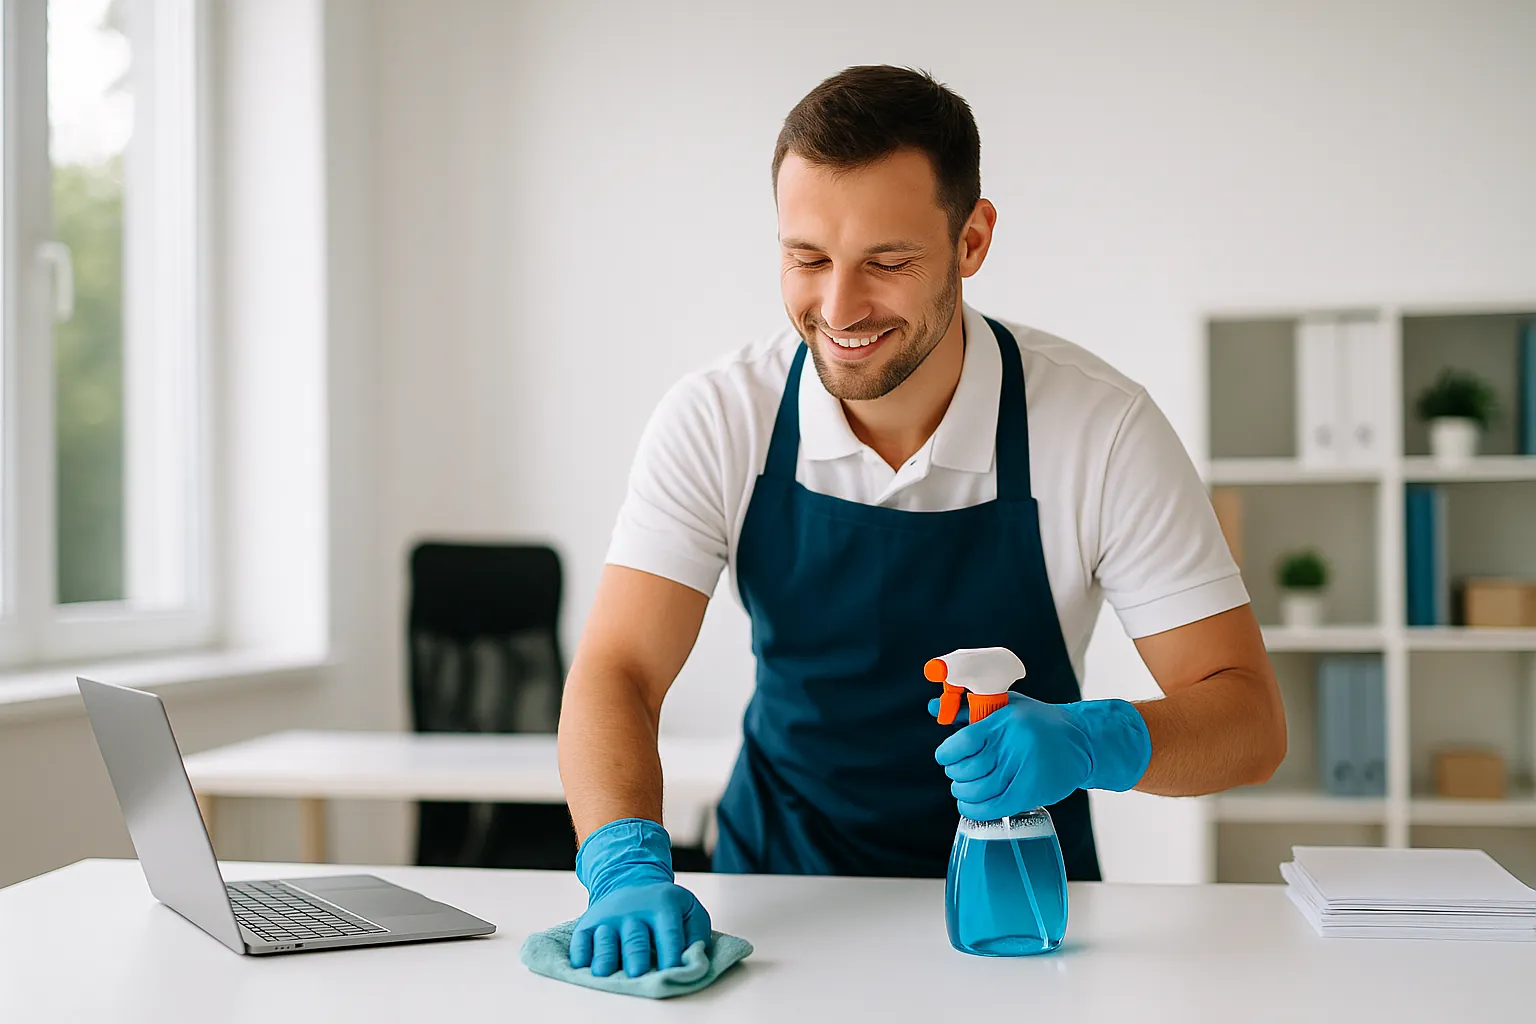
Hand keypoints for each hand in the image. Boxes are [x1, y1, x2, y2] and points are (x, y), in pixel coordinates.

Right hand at [569, 817, 711, 977]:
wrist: (631, 882)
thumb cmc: (665, 907)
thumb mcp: (689, 909)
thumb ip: (697, 933)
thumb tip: (693, 959)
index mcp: (663, 905)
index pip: (668, 933)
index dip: (671, 954)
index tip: (672, 972)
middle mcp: (633, 910)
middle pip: (635, 939)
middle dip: (636, 957)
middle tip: (637, 973)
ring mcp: (609, 917)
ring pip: (605, 939)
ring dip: (604, 956)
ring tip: (604, 972)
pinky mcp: (587, 924)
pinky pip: (580, 940)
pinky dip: (580, 953)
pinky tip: (582, 964)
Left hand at [930, 692, 1151, 820]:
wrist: (1080, 740)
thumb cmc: (1036, 722)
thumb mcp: (1005, 706)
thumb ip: (968, 709)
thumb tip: (934, 709)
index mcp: (1004, 721)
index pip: (964, 741)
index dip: (946, 754)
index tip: (944, 758)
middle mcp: (1013, 745)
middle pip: (968, 769)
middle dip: (955, 775)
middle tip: (957, 775)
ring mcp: (1023, 769)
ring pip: (979, 790)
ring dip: (963, 794)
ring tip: (964, 789)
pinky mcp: (1032, 791)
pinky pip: (995, 807)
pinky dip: (976, 810)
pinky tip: (970, 805)